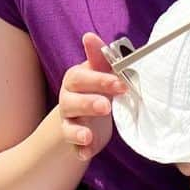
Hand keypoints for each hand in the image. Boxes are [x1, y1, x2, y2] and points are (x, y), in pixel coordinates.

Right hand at [58, 33, 126, 162]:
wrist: (88, 115)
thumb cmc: (97, 87)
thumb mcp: (100, 71)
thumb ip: (100, 56)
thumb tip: (89, 35)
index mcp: (76, 80)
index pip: (81, 77)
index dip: (99, 80)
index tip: (121, 84)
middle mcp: (68, 100)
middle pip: (72, 101)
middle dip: (88, 103)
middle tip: (106, 106)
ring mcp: (70, 121)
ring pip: (69, 125)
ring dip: (78, 130)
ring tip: (88, 134)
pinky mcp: (75, 141)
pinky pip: (74, 147)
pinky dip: (80, 151)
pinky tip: (86, 153)